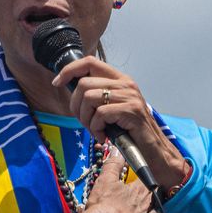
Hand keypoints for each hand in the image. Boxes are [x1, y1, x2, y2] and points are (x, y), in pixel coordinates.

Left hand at [53, 56, 189, 192]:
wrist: (154, 150)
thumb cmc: (129, 132)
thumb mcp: (112, 109)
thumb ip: (97, 96)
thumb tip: (70, 88)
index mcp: (120, 80)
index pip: (89, 62)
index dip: (69, 70)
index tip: (57, 83)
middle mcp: (125, 84)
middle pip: (83, 83)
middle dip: (76, 106)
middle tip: (85, 122)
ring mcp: (130, 96)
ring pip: (89, 98)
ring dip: (86, 119)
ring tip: (95, 130)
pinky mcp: (131, 110)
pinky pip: (100, 114)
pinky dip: (96, 128)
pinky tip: (103, 136)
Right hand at [82, 152, 185, 212]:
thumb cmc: (103, 207)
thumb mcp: (105, 181)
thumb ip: (113, 164)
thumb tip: (117, 149)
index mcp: (142, 189)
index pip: (153, 179)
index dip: (155, 178)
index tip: (158, 176)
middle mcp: (153, 203)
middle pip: (166, 196)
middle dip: (170, 194)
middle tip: (173, 193)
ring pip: (174, 212)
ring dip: (179, 210)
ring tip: (186, 209)